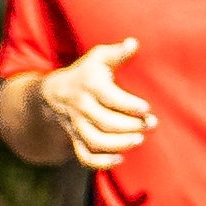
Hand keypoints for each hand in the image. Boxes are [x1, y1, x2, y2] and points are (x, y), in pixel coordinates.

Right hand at [38, 38, 154, 166]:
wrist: (54, 94)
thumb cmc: (86, 73)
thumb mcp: (98, 58)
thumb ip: (117, 53)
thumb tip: (133, 43)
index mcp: (89, 85)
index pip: (107, 97)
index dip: (127, 104)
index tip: (146, 108)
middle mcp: (81, 107)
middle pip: (104, 122)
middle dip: (130, 126)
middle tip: (151, 124)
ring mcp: (77, 125)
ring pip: (95, 141)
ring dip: (119, 144)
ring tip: (139, 139)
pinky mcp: (76, 139)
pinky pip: (84, 156)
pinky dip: (100, 163)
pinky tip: (120, 159)